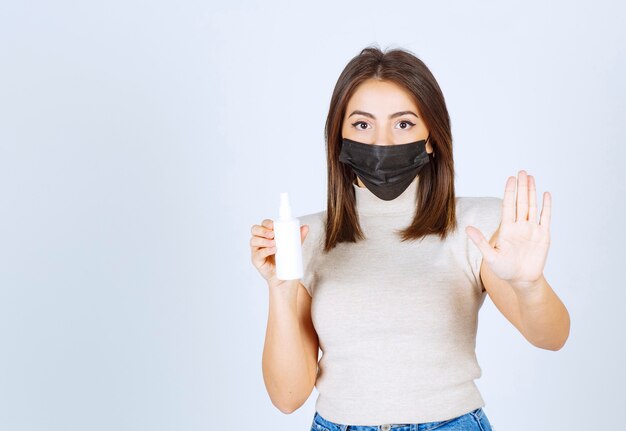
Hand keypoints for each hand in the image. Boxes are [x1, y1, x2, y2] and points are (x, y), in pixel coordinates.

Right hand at [250, 218, 308, 287]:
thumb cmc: (287, 261)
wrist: (285, 278)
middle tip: (273, 234)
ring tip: (275, 243)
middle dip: (263, 230)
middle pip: (255, 230)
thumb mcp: (294, 247)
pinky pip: (257, 253)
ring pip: (254, 240)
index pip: (263, 224)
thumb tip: (306, 227)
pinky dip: (265, 250)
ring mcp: (257, 250)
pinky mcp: (256, 260)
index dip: (267, 223)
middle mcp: (260, 241)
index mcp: (267, 235)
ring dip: (264, 240)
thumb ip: (298, 237)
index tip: (274, 225)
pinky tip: (273, 249)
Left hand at [465, 170, 551, 291]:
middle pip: (521, 202)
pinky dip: (547, 207)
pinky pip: (546, 218)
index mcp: (506, 229)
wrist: (522, 281)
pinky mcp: (544, 236)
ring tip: (531, 178)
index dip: (509, 192)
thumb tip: (467, 229)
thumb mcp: (490, 257)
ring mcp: (532, 230)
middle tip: (521, 171)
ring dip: (532, 192)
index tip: (510, 179)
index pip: (508, 206)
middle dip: (521, 187)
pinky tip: (546, 195)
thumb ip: (480, 242)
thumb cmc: (504, 270)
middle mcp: (519, 226)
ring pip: (532, 207)